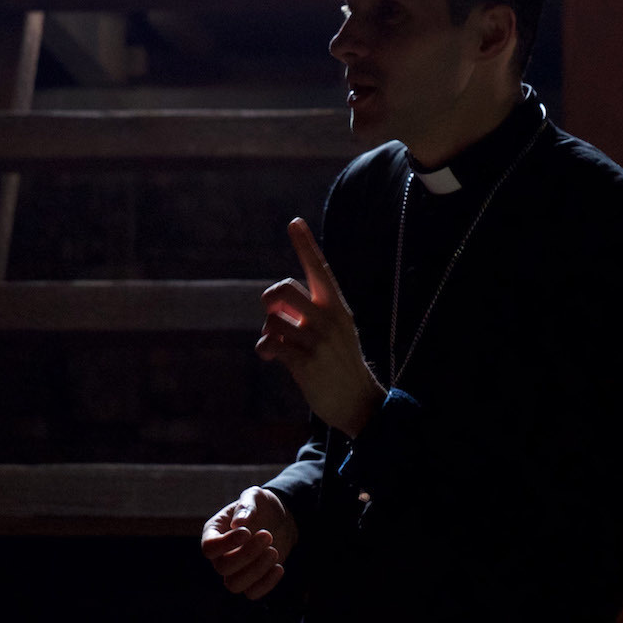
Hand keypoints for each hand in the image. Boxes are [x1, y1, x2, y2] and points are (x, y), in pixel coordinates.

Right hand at [201, 487, 295, 600]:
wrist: (281, 518)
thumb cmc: (263, 505)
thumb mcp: (255, 496)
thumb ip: (247, 505)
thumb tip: (238, 523)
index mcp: (214, 532)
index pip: (209, 547)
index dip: (226, 543)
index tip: (247, 532)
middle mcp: (220, 554)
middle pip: (223, 567)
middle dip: (247, 554)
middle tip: (268, 535)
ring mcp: (235, 570)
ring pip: (235, 585)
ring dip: (257, 570)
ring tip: (274, 551)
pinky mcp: (252, 580)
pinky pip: (252, 593)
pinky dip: (266, 584)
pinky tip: (279, 567)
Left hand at [257, 219, 386, 437]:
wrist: (357, 401)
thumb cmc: (339, 361)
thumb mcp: (334, 330)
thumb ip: (308, 312)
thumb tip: (272, 304)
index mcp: (337, 307)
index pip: (319, 269)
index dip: (305, 245)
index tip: (294, 222)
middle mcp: (329, 319)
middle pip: (283, 290)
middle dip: (271, 301)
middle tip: (276, 315)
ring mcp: (317, 341)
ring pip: (272, 320)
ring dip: (269, 332)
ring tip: (280, 344)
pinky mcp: (305, 363)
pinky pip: (270, 344)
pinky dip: (265, 349)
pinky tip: (271, 356)